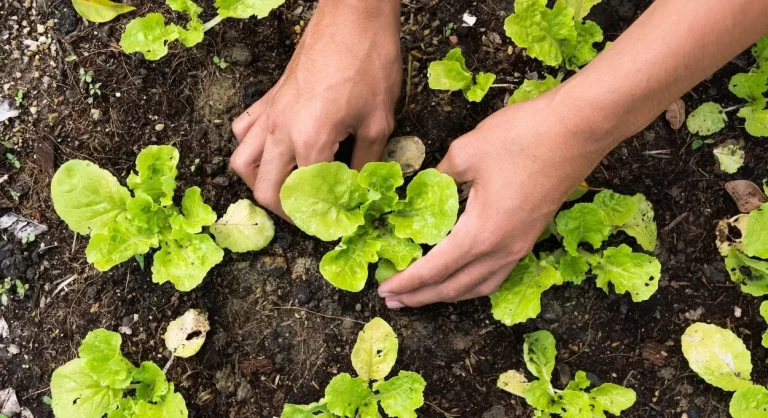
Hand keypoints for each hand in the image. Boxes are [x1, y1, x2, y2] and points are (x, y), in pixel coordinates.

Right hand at [230, 0, 401, 217]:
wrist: (352, 17)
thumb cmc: (370, 64)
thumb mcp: (379, 121)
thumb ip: (367, 163)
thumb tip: (360, 190)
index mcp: (310, 142)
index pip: (305, 197)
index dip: (321, 218)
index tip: (335, 224)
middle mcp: (281, 132)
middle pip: (265, 190)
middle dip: (285, 211)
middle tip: (309, 215)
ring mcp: (270, 114)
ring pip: (242, 163)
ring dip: (260, 183)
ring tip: (285, 189)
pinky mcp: (268, 98)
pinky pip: (244, 131)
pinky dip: (251, 148)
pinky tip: (273, 151)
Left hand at [377, 91, 614, 307]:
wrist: (579, 128)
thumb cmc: (523, 137)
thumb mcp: (466, 152)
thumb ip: (438, 177)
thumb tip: (422, 188)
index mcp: (481, 234)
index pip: (434, 270)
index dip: (406, 282)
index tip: (384, 289)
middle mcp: (502, 250)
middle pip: (455, 287)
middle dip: (421, 296)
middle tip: (393, 299)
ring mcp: (521, 246)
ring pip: (479, 286)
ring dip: (448, 294)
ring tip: (423, 295)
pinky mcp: (531, 236)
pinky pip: (497, 274)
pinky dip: (473, 283)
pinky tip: (463, 276)